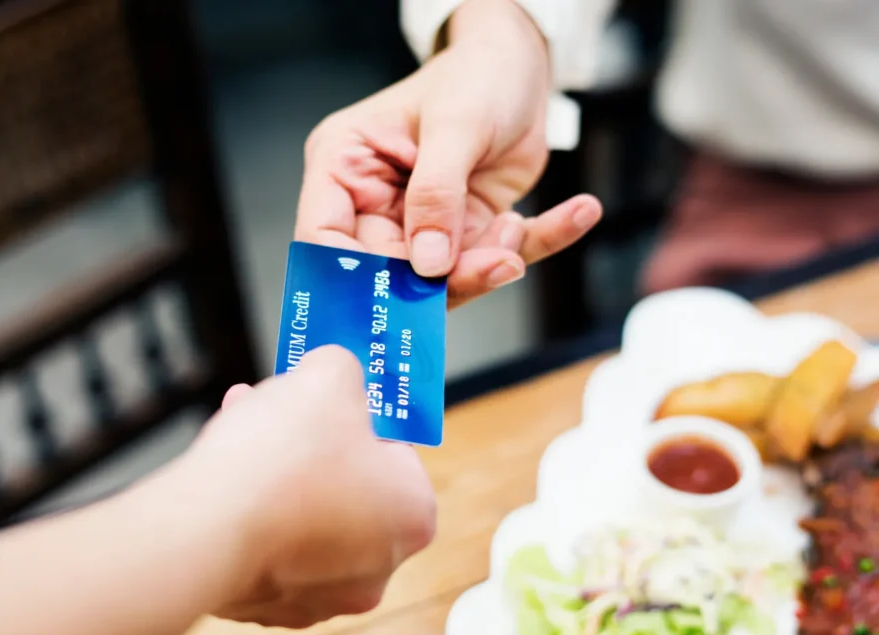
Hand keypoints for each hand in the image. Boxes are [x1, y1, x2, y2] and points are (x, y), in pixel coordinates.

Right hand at [148, 346, 435, 627]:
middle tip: (281, 410)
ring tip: (242, 428)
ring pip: (304, 517)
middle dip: (313, 444)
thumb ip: (343, 368)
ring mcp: (323, 596)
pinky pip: (266, 548)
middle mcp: (378, 567)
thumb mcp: (329, 376)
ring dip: (278, 474)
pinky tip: (226, 479)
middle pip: (348, 486)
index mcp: (413, 515)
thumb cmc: (282, 458)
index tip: (330, 404)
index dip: (359, 420)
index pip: (397, 454)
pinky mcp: (270, 608)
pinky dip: (250, 516)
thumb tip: (336, 373)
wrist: (205, 528)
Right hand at [296, 0, 601, 307]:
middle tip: (493, 265)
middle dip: (443, 279)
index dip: (353, 277)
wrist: (521, 66)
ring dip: (491, 263)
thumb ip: (437, 194)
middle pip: (390, 271)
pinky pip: (500, 253)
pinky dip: (542, 239)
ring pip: (445, 277)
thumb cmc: (474, 75)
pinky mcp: (470, 230)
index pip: (326, 239)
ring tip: (519, 230)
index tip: (395, 296)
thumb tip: (428, 263)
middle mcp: (377, 202)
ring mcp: (424, 222)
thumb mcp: (455, 126)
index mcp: (345, 168)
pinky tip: (579, 213)